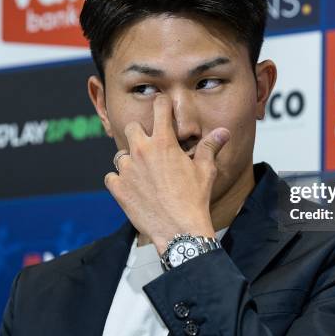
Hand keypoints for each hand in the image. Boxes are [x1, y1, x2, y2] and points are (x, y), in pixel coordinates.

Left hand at [104, 94, 229, 254]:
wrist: (179, 230)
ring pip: (120, 153)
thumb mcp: (205, 170)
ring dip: (130, 160)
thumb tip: (223, 132)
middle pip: (132, 127)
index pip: (159, 107)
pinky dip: (120, 181)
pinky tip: (133, 188)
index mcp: (163, 142)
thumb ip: (209, 147)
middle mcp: (141, 151)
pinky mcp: (117, 188)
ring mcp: (127, 169)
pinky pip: (111, 176)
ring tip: (144, 173)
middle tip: (151, 146)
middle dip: (141, 133)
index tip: (164, 108)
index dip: (162, 105)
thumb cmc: (194, 199)